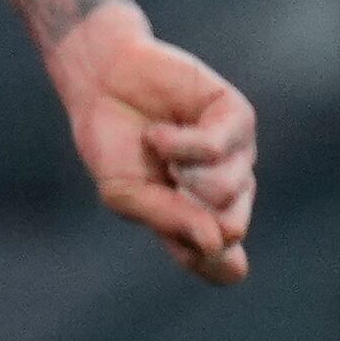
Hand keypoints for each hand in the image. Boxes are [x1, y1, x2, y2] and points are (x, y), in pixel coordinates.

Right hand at [48, 2, 255, 285]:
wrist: (102, 80)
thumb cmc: (112, 141)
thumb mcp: (125, 193)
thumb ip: (167, 220)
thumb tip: (218, 241)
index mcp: (200, 217)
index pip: (223, 260)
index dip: (208, 260)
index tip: (193, 250)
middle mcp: (227, 189)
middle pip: (231, 227)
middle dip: (185, 209)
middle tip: (162, 183)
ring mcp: (238, 154)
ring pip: (225, 190)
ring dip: (178, 171)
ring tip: (156, 147)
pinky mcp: (237, 118)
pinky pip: (214, 149)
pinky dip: (176, 144)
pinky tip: (157, 134)